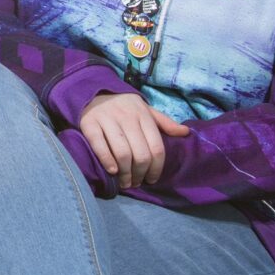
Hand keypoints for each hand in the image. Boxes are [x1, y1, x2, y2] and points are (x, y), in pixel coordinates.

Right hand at [77, 92, 191, 188]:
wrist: (94, 92)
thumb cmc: (124, 107)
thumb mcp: (146, 110)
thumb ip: (164, 123)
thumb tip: (185, 133)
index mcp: (143, 115)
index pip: (156, 148)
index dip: (156, 168)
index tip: (151, 179)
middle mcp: (127, 117)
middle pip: (140, 154)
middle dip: (140, 174)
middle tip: (136, 183)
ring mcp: (107, 120)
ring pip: (122, 153)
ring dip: (125, 173)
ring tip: (124, 181)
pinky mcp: (89, 123)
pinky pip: (100, 146)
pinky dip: (107, 161)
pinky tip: (112, 171)